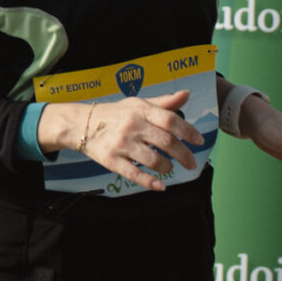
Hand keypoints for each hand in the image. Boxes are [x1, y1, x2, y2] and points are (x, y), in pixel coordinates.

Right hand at [41, 88, 203, 192]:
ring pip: (153, 160)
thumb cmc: (116, 113)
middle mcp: (133, 126)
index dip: (188, 131)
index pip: (170, 120)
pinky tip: (161, 186)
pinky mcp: (112, 160)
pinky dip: (150, 182)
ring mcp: (122, 144)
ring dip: (167, 167)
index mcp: (141, 111)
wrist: (82, 123)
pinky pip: (134, 174)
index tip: (199, 141)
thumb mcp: (138, 104)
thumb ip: (164, 103)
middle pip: (166, 142)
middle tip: (192, 164)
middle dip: (184, 155)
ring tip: (170, 168)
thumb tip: (186, 94)